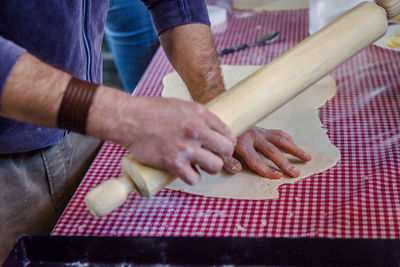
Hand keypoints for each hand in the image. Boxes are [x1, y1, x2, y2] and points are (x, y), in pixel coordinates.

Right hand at [96, 94, 235, 184]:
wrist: (129, 119)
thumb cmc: (152, 111)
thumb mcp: (181, 106)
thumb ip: (198, 118)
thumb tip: (211, 130)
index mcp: (200, 113)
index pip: (227, 132)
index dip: (228, 142)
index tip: (223, 147)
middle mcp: (195, 130)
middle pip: (226, 150)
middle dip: (223, 155)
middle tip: (215, 156)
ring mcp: (185, 147)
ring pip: (214, 166)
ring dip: (210, 168)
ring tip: (201, 165)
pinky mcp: (172, 162)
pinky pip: (193, 178)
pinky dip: (191, 177)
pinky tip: (186, 171)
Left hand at [223, 127, 310, 177]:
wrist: (226, 121)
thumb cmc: (225, 141)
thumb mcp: (222, 152)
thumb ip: (228, 161)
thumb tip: (236, 169)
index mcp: (242, 144)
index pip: (255, 160)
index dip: (266, 169)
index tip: (278, 176)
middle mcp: (253, 137)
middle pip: (271, 151)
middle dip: (284, 163)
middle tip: (296, 174)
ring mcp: (260, 132)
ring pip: (280, 140)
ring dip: (294, 150)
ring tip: (307, 158)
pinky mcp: (264, 129)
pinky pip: (278, 133)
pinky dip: (287, 139)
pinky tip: (295, 145)